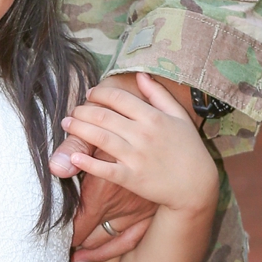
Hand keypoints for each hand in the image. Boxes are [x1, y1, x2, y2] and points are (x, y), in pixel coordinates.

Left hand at [62, 74, 217, 256]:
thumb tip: (141, 75)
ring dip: (79, 129)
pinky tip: (74, 156)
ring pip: (100, 138)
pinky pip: (104, 169)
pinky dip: (88, 163)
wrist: (195, 186)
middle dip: (83, 111)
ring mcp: (136, 157)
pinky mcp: (131, 178)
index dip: (100, 94)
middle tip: (72, 111)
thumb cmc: (189, 149)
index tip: (89, 94)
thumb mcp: (179, 117)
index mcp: (153, 117)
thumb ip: (159, 95)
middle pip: (104, 116)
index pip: (119, 98)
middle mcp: (143, 134)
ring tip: (67, 125)